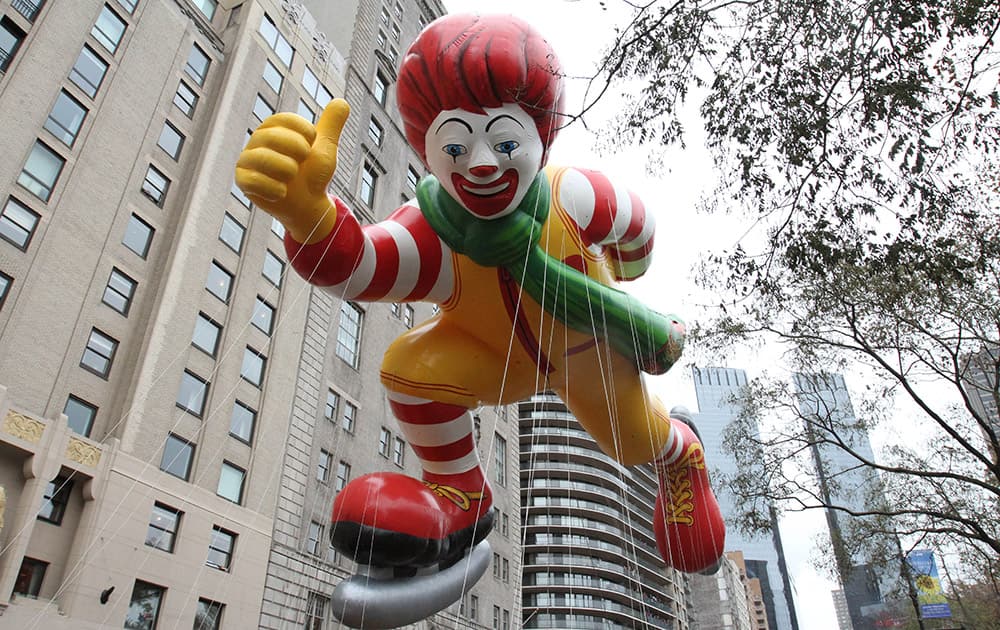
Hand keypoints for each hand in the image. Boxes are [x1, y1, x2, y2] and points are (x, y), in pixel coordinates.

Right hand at [235, 99, 349, 242]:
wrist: (309, 204)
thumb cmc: (314, 173)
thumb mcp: (326, 147)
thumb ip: (332, 124)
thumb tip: (342, 102)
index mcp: (274, 127)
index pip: (283, 119)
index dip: (303, 132)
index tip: (311, 144)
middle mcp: (257, 140)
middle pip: (271, 137)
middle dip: (296, 151)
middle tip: (303, 162)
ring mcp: (248, 160)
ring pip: (262, 159)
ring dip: (286, 170)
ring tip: (292, 177)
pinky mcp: (243, 180)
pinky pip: (253, 181)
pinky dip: (274, 189)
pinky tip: (282, 193)